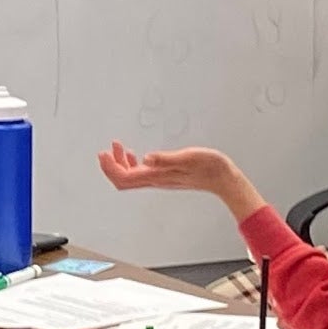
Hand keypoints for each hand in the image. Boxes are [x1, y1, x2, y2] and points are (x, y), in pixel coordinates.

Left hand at [98, 142, 264, 219]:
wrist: (224, 179)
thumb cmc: (210, 168)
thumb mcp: (188, 157)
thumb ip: (166, 159)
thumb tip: (146, 158)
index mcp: (157, 176)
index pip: (124, 178)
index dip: (110, 167)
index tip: (103, 154)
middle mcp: (155, 180)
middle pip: (123, 180)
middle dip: (110, 165)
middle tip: (105, 150)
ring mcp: (160, 179)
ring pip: (131, 177)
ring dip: (120, 164)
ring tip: (116, 148)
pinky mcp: (166, 175)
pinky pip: (141, 174)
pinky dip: (132, 164)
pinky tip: (134, 155)